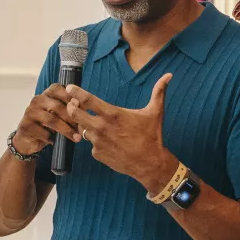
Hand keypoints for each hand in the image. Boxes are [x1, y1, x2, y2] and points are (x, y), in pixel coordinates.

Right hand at [12, 83, 79, 156]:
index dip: (70, 97)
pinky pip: (43, 132)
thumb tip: (79, 104)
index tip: (82, 108)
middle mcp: (37, 100)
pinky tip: (56, 142)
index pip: (58, 89)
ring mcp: (30, 112)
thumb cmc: (48, 125)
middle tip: (82, 129)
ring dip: (66, 130)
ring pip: (52, 120)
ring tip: (76, 138)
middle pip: (57, 106)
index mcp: (46, 94)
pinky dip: (52, 138)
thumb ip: (70, 109)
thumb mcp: (60, 115)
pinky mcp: (26, 126)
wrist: (28, 140)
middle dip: (72, 118)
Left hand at [65, 76, 175, 191]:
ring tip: (92, 123)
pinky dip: (95, 141)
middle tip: (73, 104)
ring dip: (84, 125)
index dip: (76, 92)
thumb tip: (169, 75)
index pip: (87, 100)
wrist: (150, 164)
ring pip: (82, 129)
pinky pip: (91, 144)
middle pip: (75, 114)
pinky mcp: (97, 154)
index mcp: (113, 114)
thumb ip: (159, 92)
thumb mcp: (155, 112)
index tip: (70, 88)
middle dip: (71, 107)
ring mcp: (98, 142)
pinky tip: (107, 141)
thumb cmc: (152, 136)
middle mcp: (102, 128)